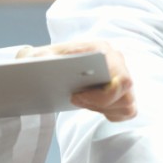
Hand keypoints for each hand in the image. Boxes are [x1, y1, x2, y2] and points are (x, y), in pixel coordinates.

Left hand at [16, 40, 135, 121]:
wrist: (56, 65)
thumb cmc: (51, 60)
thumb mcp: (38, 56)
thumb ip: (35, 57)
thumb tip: (38, 61)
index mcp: (103, 49)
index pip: (120, 77)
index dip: (101, 94)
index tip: (75, 96)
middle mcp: (119, 62)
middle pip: (125, 92)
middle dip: (98, 103)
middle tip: (74, 99)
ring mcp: (124, 79)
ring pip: (126, 104)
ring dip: (102, 108)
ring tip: (80, 101)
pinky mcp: (124, 94)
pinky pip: (127, 111)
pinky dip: (110, 113)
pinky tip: (92, 107)